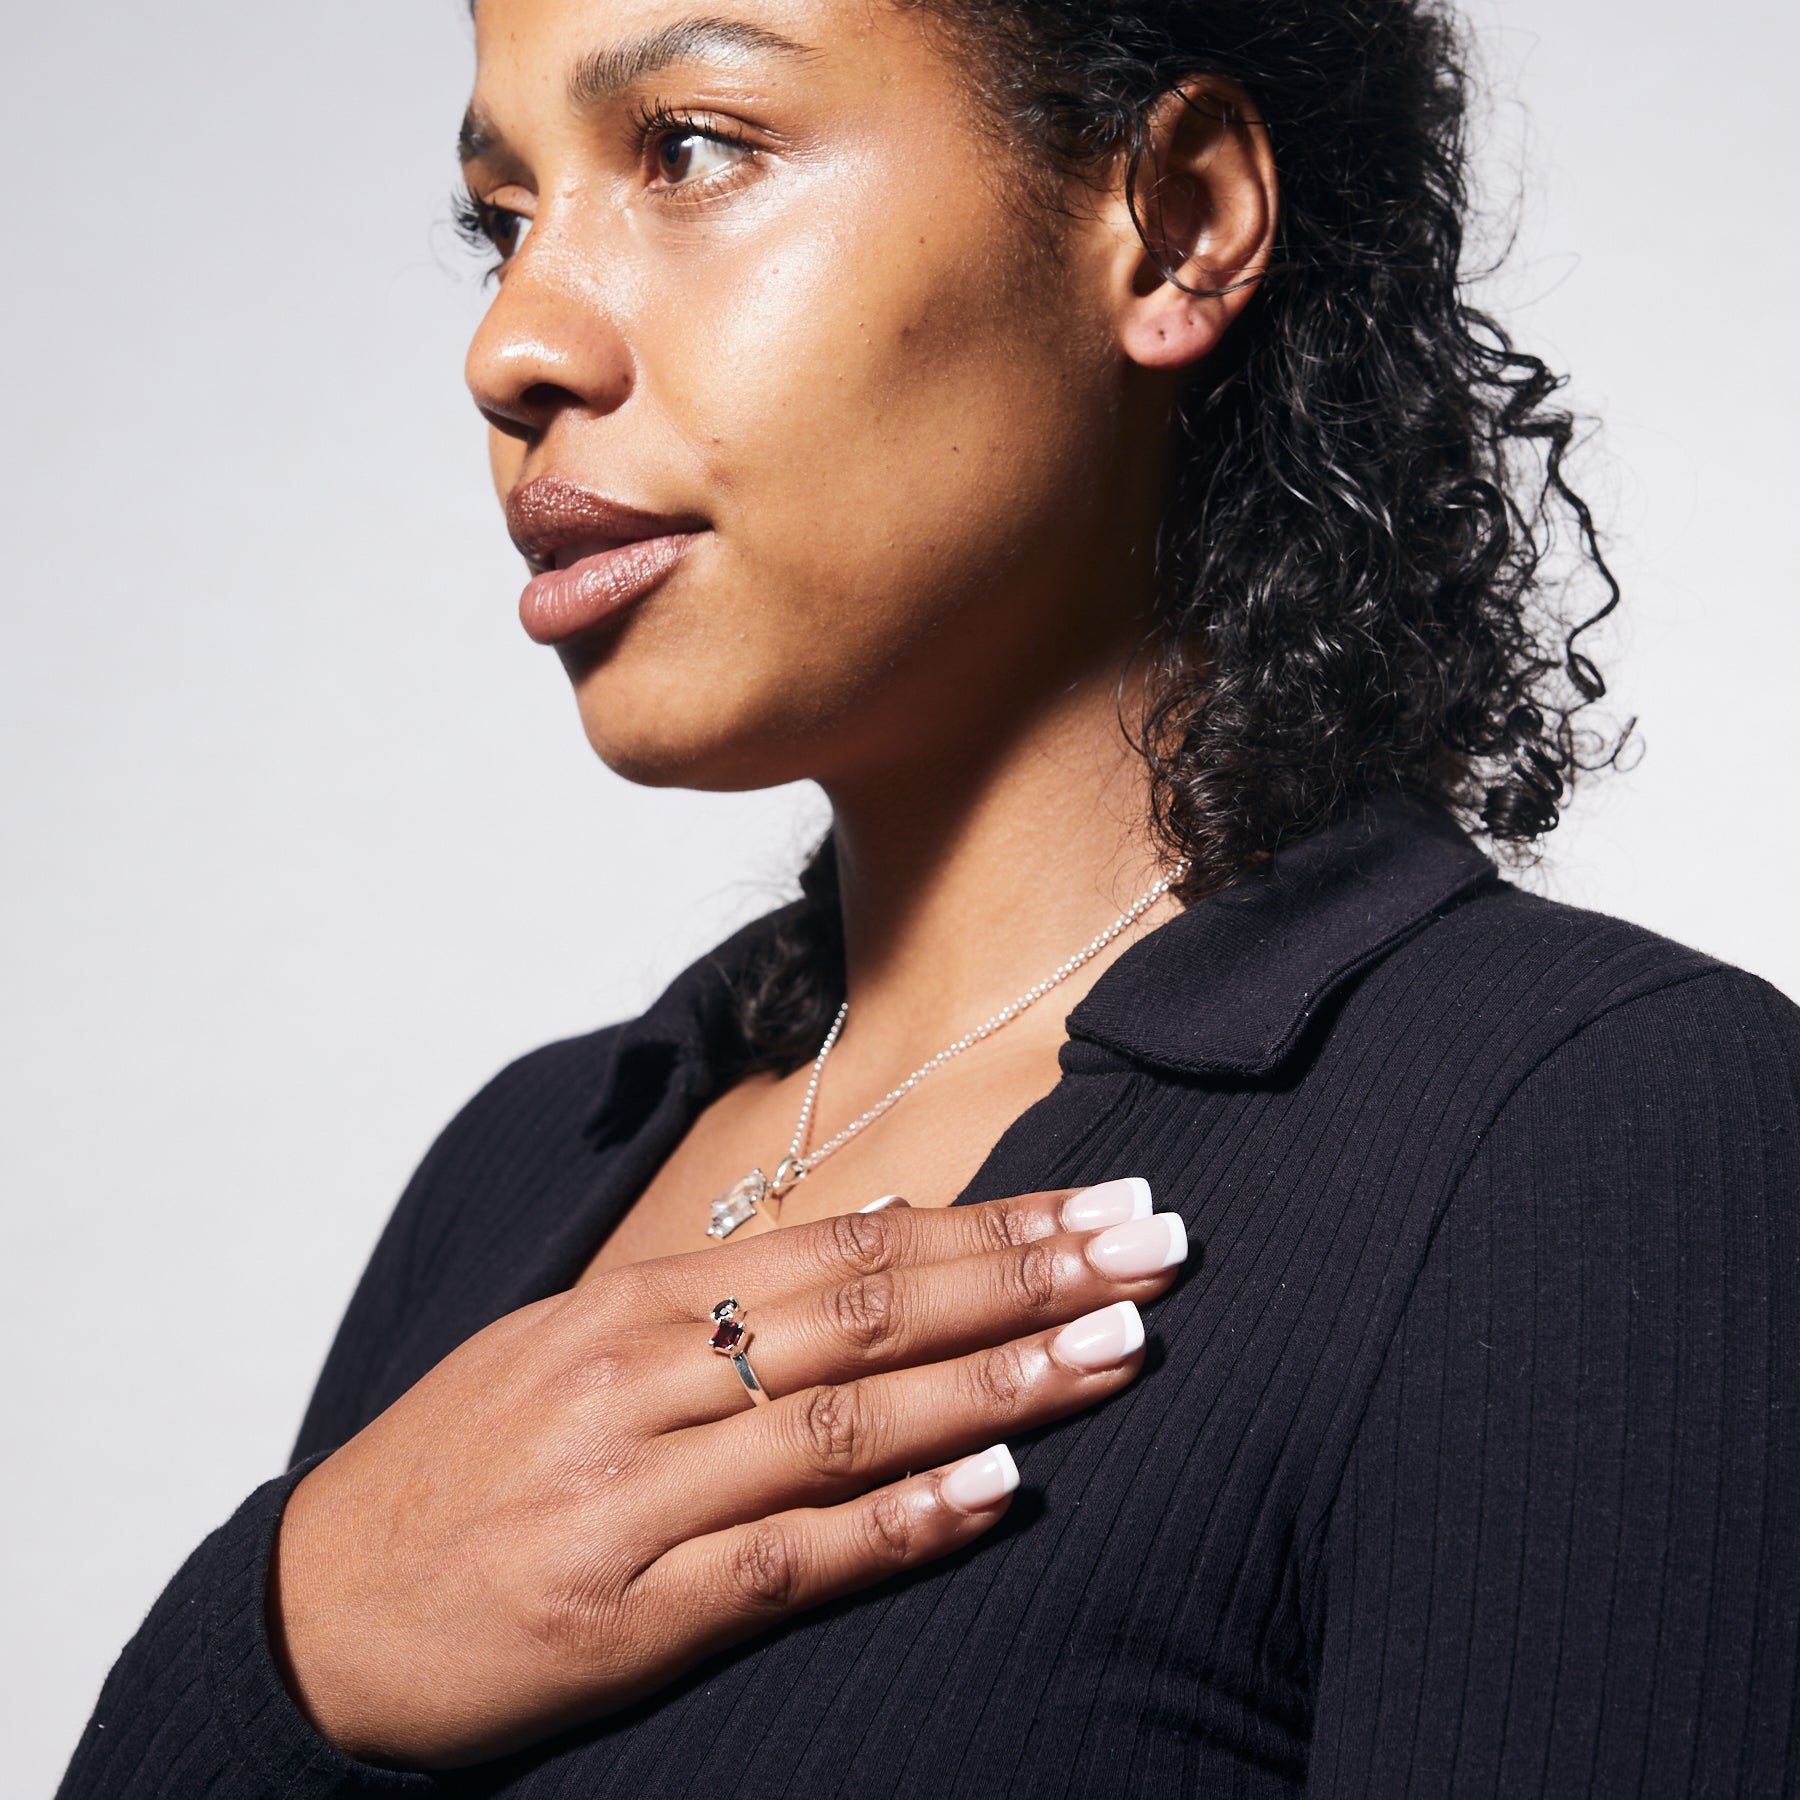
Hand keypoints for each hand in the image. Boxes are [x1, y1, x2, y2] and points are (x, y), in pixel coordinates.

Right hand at [269, 1180, 1188, 1767]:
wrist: (320, 1609)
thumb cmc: (473, 1459)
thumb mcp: (580, 1341)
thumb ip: (730, 1290)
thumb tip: (886, 1221)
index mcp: (633, 1304)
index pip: (850, 1248)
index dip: (991, 1224)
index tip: (1104, 1204)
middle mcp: (640, 1381)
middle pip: (870, 1313)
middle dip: (1027, 1275)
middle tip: (1158, 1247)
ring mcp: (633, 1498)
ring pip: (846, 1422)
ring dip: (1000, 1382)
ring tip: (1122, 1348)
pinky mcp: (624, 1618)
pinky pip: (787, 1560)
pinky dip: (902, 1523)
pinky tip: (1004, 1489)